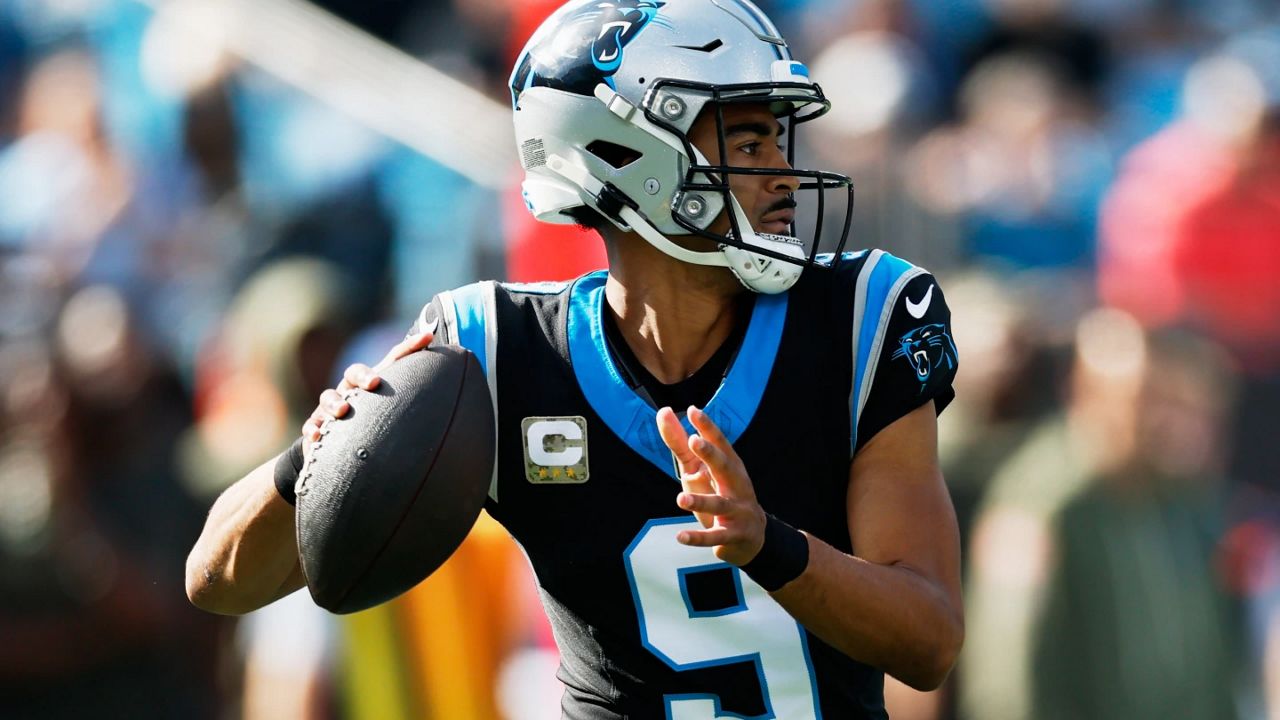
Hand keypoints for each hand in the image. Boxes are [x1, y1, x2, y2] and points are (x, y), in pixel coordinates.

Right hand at [301, 331, 432, 456]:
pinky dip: (313, 429)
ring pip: (328, 397)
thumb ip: (422, 396)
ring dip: (334, 402)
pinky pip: (312, 426)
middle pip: (353, 373)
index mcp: (375, 382)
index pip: (393, 360)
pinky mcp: (319, 429)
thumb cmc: (376, 423)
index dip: (410, 348)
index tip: (428, 338)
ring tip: (343, 411)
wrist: (343, 448)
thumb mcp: (399, 410)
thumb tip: (459, 379)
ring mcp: (333, 408)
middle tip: (374, 383)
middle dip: (362, 375)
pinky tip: (316, 436)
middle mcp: (352, 390)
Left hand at [656, 405, 766, 565]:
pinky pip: (714, 537)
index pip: (720, 443)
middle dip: (711, 454)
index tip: (693, 411)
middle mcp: (736, 484)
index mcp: (730, 466)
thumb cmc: (722, 494)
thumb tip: (663, 412)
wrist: (753, 537)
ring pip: (719, 504)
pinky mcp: (731, 535)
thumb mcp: (700, 469)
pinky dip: (698, 537)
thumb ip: (680, 444)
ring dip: (701, 501)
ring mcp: (736, 510)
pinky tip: (681, 536)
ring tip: (681, 499)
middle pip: (724, 467)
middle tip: (693, 441)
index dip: (707, 427)